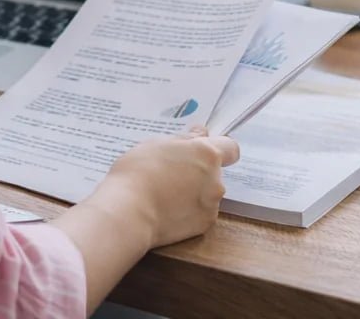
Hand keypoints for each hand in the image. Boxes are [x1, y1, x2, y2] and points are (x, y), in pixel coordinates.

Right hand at [87, 128, 239, 246]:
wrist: (129, 211)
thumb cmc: (138, 172)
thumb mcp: (155, 144)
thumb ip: (184, 139)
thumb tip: (200, 134)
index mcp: (206, 154)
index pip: (230, 148)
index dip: (217, 148)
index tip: (200, 151)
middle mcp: (216, 179)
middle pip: (214, 172)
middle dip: (198, 171)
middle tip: (170, 173)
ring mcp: (212, 204)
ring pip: (207, 193)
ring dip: (193, 191)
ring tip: (164, 194)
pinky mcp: (204, 224)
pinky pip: (200, 212)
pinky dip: (188, 210)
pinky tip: (167, 210)